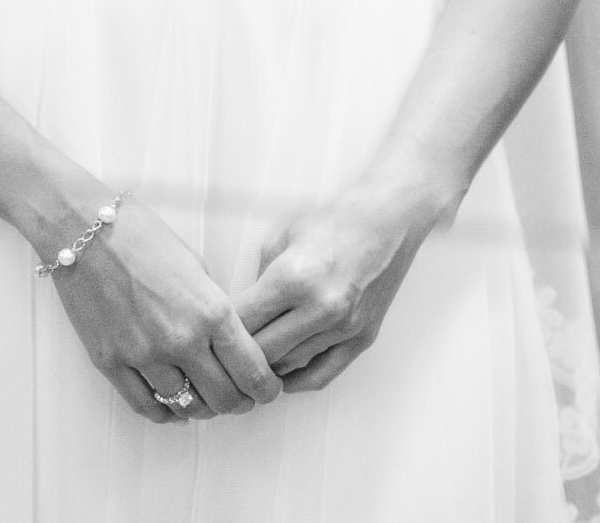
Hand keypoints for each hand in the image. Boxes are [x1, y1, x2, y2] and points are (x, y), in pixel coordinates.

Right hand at [47, 194, 281, 423]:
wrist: (86, 230)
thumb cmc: (142, 236)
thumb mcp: (196, 265)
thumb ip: (214, 308)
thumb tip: (227, 343)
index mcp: (211, 310)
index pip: (251, 371)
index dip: (265, 388)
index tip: (267, 390)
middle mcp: (181, 340)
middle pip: (224, 399)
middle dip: (239, 402)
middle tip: (241, 398)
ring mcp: (144, 355)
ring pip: (187, 407)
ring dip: (202, 407)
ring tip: (206, 398)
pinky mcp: (111, 363)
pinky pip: (147, 407)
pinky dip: (166, 413)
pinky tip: (174, 406)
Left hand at [236, 182, 435, 392]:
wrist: (386, 219)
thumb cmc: (334, 221)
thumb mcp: (281, 237)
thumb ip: (258, 278)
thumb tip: (242, 312)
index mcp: (294, 277)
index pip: (244, 321)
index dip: (223, 329)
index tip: (213, 330)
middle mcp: (320, 307)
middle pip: (264, 352)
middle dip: (241, 352)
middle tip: (227, 351)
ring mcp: (344, 327)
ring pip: (290, 366)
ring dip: (268, 366)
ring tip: (252, 360)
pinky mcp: (362, 339)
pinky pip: (322, 375)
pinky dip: (298, 380)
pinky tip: (283, 375)